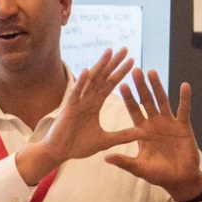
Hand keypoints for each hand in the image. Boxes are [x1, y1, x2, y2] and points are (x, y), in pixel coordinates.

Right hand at [14, 48, 137, 185]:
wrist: (59, 153)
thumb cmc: (78, 145)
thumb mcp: (105, 140)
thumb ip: (123, 136)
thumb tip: (142, 133)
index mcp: (95, 104)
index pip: (110, 84)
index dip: (120, 72)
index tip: (132, 60)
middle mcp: (87, 99)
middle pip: (102, 77)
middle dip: (113, 63)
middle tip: (125, 48)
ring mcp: (77, 102)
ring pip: (91, 80)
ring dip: (100, 66)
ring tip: (109, 51)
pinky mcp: (69, 109)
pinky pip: (76, 93)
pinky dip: (81, 82)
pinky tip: (86, 71)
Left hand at [105, 69, 201, 200]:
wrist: (179, 180)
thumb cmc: (158, 174)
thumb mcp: (139, 168)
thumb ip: (124, 161)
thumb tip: (105, 158)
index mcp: (142, 130)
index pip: (133, 110)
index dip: (128, 98)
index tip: (121, 84)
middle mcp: (154, 123)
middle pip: (146, 101)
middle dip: (140, 86)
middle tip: (135, 70)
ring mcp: (169, 123)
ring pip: (162, 101)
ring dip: (158, 87)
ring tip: (152, 72)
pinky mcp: (183, 126)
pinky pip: (184, 110)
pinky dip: (185, 98)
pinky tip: (184, 85)